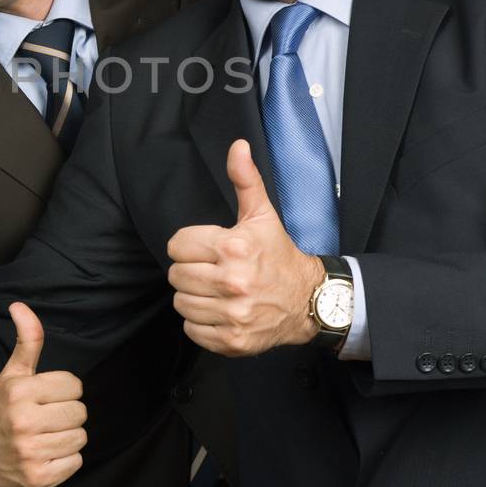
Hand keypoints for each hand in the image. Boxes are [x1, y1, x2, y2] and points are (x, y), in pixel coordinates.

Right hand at [0, 303, 86, 486]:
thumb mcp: (10, 374)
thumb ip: (26, 340)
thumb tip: (20, 305)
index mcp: (19, 391)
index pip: (74, 385)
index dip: (63, 391)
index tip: (45, 398)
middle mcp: (23, 421)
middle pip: (79, 412)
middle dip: (66, 414)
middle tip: (45, 419)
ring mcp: (31, 452)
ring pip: (80, 437)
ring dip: (66, 438)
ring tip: (44, 437)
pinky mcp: (38, 479)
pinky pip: (75, 462)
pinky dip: (64, 460)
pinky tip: (44, 455)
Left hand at [168, 139, 322, 356]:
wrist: (308, 300)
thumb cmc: (278, 255)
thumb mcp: (262, 215)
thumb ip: (245, 179)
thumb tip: (238, 146)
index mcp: (235, 247)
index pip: (177, 245)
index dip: (189, 246)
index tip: (208, 250)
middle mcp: (233, 282)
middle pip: (176, 275)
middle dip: (191, 271)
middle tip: (212, 270)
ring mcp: (233, 314)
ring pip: (181, 303)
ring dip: (194, 297)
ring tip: (216, 291)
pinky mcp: (232, 340)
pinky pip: (192, 330)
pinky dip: (201, 323)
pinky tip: (220, 311)